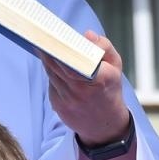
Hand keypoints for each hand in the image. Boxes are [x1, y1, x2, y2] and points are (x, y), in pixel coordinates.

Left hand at [40, 32, 131, 147]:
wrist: (105, 125)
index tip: (54, 36)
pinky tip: (53, 65)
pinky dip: (52, 73)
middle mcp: (81, 90)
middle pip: (58, 64)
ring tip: (44, 45)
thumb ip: (104, 47)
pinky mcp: (58, 106)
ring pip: (52, 73)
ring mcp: (68, 100)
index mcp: (100, 79)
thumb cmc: (110, 90)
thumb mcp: (115, 67)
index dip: (61, 48)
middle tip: (42, 34)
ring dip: (48, 59)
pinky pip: (51, 84)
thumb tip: (87, 34)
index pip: (75, 60)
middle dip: (49, 49)